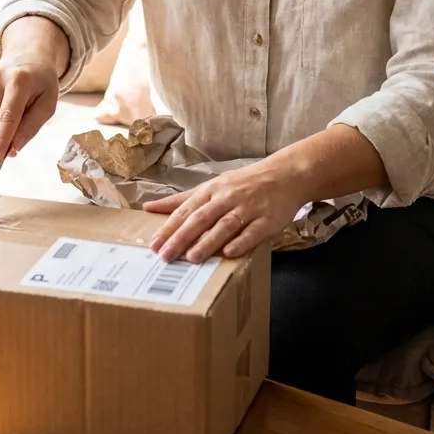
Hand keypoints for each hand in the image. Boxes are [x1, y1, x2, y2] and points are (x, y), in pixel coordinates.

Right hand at [0, 56, 58, 164]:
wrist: (28, 56)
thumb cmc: (41, 83)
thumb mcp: (48, 103)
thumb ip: (32, 126)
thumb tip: (14, 148)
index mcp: (19, 81)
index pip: (7, 117)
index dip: (0, 140)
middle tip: (9, 153)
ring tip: (16, 117)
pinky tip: (5, 108)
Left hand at [144, 162, 302, 263]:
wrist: (284, 175)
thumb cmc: (243, 184)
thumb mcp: (211, 187)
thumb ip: (182, 200)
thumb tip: (149, 207)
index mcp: (211, 190)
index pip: (186, 210)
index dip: (169, 227)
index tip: (154, 245)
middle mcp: (227, 198)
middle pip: (201, 218)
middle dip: (182, 237)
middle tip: (166, 256)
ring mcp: (248, 208)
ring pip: (225, 225)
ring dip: (208, 241)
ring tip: (192, 258)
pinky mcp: (267, 219)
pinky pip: (252, 232)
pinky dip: (241, 242)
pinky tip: (229, 253)